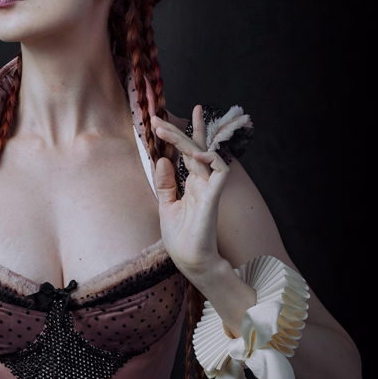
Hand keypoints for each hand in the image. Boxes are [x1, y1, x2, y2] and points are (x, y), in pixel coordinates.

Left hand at [153, 106, 230, 284]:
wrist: (189, 260)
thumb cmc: (181, 237)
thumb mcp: (166, 206)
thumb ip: (166, 184)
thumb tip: (162, 160)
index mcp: (192, 183)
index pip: (186, 152)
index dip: (176, 136)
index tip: (157, 123)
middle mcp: (202, 182)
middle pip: (196, 147)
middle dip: (179, 130)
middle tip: (157, 117)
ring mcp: (209, 188)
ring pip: (204, 154)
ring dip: (185, 139)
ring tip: (165, 129)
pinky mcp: (214, 197)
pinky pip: (220, 171)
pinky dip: (210, 159)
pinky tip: (195, 153)